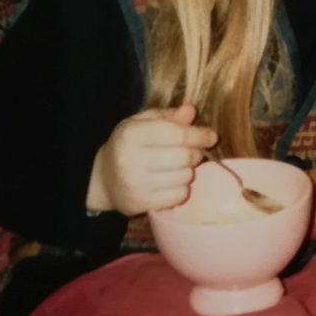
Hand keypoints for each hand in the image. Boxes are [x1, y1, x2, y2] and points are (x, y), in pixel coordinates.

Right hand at [86, 104, 215, 215]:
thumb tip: (191, 111)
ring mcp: (136, 184)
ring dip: (189, 170)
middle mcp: (131, 159)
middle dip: (196, 153)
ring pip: (184, 177)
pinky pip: (179, 195)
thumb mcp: (142, 123)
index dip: (199, 135)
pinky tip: (172, 181)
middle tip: (194, 151)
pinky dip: (182, 187)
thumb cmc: (129, 145)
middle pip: (184, 157)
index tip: (211, 136)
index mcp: (131, 134)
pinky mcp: (142, 204)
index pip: (176, 134)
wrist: (103, 179)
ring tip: (179, 166)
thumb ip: (167, 116)